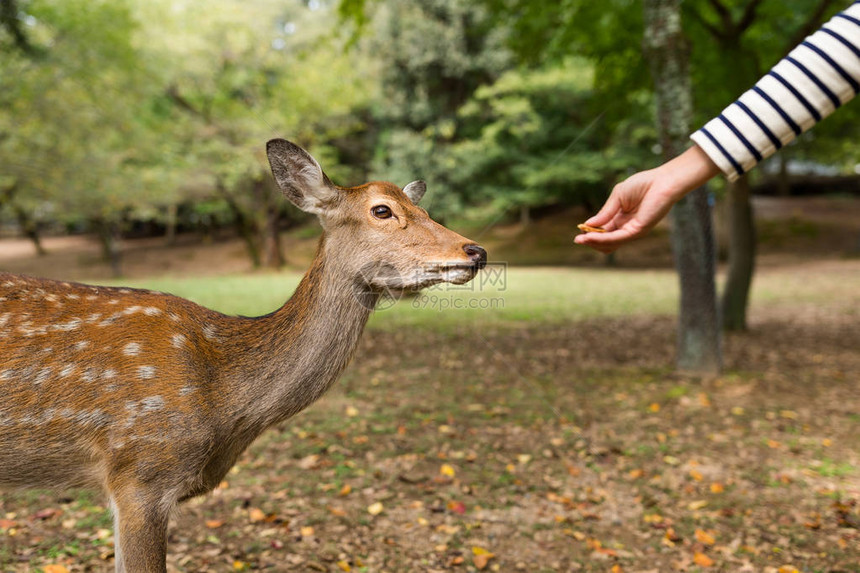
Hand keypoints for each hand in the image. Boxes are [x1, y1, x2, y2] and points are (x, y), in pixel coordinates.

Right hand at [574, 145, 719, 252]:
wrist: (663, 181)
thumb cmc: (643, 185)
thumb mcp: (617, 197)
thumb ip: (604, 212)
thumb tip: (587, 225)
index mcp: (621, 219)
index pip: (603, 232)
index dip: (590, 234)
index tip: (578, 233)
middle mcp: (626, 228)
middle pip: (606, 243)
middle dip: (591, 242)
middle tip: (578, 239)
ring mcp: (632, 231)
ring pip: (610, 244)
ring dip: (594, 242)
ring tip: (581, 239)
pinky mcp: (638, 230)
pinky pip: (617, 238)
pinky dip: (603, 238)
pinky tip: (591, 235)